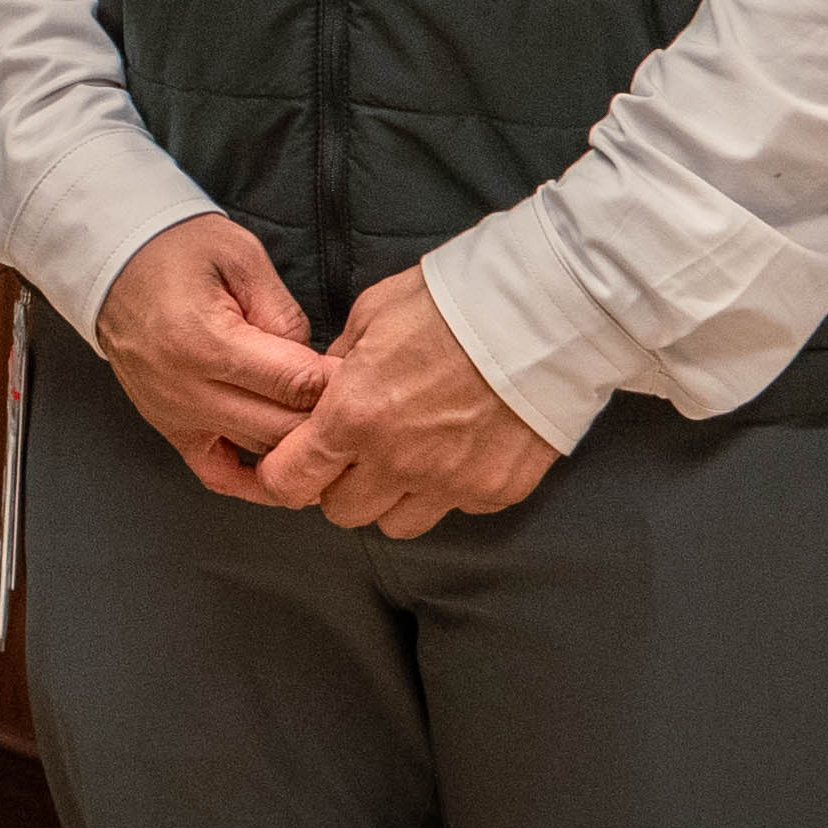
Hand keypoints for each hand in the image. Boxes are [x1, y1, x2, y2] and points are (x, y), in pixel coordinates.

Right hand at [95, 213, 336, 500]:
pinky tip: (287, 474)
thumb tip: (315, 368)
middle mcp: (187, 389)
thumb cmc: (177, 249)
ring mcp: (175, 415)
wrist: (113, 260)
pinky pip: (218, 475)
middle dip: (329, 418)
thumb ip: (283, 315)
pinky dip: (256, 482)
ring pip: (261, 455)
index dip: (339, 382)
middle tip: (359, 403)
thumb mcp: (240, 258)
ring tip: (333, 429)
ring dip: (302, 446)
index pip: (295, 384)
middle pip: (283, 429)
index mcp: (207, 341)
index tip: (367, 374)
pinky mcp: (169, 428)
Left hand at [255, 263, 555, 536]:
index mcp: (353, 418)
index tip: (295, 459)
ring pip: (397, 523)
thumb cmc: (450, 303)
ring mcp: (450, 484)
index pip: (289, 482)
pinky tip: (461, 447)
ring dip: (392, 497)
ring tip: (410, 454)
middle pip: (341, 511)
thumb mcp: (371, 316)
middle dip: (340, 485)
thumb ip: (337, 364)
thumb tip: (323, 388)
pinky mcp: (497, 492)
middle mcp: (396, 463)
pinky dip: (449, 488)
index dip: (285, 474)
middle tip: (356, 451)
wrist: (543, 315)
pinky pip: (455, 508)